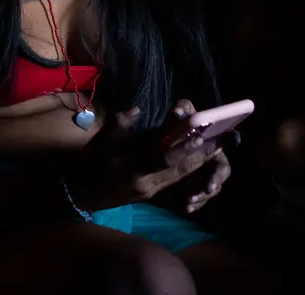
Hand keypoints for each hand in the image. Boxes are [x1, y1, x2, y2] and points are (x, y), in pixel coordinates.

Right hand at [62, 105, 222, 211]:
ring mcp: (150, 191)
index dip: (183, 146)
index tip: (200, 134)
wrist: (80, 196)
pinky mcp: (151, 195)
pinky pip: (175, 183)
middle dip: (203, 155)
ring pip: (181, 177)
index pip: (163, 158)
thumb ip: (118, 126)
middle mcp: (146, 183)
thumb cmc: (88, 166)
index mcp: (132, 168)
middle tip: (224, 138)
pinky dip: (189, 171)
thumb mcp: (99, 144)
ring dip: (201, 162)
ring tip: (219, 146)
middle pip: (180, 169)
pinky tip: (201, 161)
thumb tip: (136, 109)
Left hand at [155, 100, 239, 213]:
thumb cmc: (178, 130)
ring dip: (203, 196)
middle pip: (222, 171)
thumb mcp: (180, 116)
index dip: (231, 140)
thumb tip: (178, 110)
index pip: (228, 141)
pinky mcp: (196, 190)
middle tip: (208, 187)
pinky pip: (200, 201)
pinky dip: (194, 205)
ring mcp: (206, 177)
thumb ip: (182, 110)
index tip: (232, 141)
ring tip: (190, 200)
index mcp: (214, 141)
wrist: (162, 149)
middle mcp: (213, 161)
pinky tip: (186, 207)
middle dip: (216, 179)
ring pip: (211, 189)